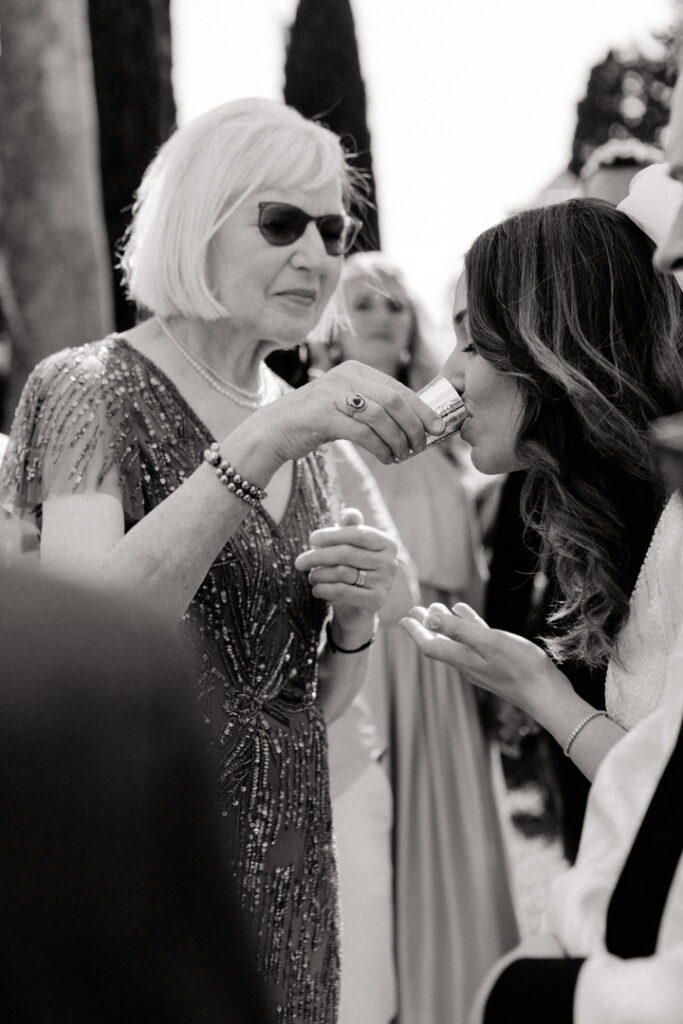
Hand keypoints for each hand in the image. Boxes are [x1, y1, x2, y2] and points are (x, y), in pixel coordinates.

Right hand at [256, 360, 444, 466]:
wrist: (273, 430)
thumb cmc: (315, 421)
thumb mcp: (346, 405)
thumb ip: (374, 406)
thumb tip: (416, 421)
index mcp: (356, 370)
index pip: (399, 388)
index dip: (422, 409)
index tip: (438, 428)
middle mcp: (345, 376)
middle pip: (395, 401)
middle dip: (414, 427)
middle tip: (420, 447)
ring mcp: (333, 394)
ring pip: (382, 418)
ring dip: (399, 441)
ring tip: (403, 456)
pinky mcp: (323, 416)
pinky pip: (363, 433)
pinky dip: (381, 449)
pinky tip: (386, 458)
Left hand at [295, 507, 397, 636]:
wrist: (358, 606)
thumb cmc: (353, 568)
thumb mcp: (352, 546)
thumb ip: (351, 528)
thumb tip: (349, 513)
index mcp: (387, 543)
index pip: (357, 534)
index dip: (332, 535)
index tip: (311, 539)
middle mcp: (390, 562)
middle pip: (346, 554)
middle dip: (318, 556)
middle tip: (299, 562)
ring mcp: (385, 582)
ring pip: (342, 572)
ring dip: (319, 574)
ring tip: (311, 576)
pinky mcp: (375, 600)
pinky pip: (342, 591)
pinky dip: (324, 589)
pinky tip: (316, 589)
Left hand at [399, 601, 568, 716]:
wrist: (548, 695)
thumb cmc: (522, 667)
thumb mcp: (489, 642)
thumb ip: (459, 630)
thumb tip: (428, 618)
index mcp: (463, 659)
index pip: (430, 645)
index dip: (415, 632)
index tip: (404, 618)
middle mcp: (468, 664)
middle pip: (440, 643)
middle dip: (426, 626)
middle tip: (414, 610)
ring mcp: (483, 664)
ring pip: (457, 641)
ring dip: (446, 625)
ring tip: (437, 607)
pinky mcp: (498, 662)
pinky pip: (476, 641)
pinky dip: (469, 626)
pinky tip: (469, 613)